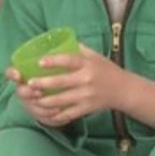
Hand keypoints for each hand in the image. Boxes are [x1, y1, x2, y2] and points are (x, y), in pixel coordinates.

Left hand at [7, 43, 124, 126]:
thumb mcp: (96, 56)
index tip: (39, 61)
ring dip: (46, 100)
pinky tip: (47, 113)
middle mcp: (87, 80)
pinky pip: (69, 114)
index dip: (54, 61)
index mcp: (88, 64)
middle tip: (30, 83)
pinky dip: (57, 115)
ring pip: (62, 100)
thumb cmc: (107, 70)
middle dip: (44, 84)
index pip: (69, 60)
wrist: (124, 90)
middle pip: (62, 82)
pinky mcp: (87, 109)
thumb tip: (61, 40)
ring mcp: (87, 96)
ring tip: (34, 99)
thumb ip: (79, 48)